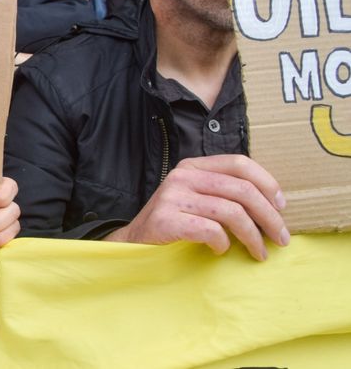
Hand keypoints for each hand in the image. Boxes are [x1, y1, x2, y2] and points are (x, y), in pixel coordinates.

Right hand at [105, 154, 288, 260]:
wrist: (132, 244)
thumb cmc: (173, 224)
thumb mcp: (195, 198)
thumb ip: (222, 192)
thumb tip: (272, 204)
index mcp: (192, 166)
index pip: (239, 163)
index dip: (268, 183)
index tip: (282, 207)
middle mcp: (182, 176)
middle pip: (242, 190)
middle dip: (269, 217)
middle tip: (281, 238)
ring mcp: (172, 197)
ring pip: (231, 212)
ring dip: (253, 237)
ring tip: (259, 252)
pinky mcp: (166, 220)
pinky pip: (211, 231)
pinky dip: (223, 244)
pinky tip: (221, 251)